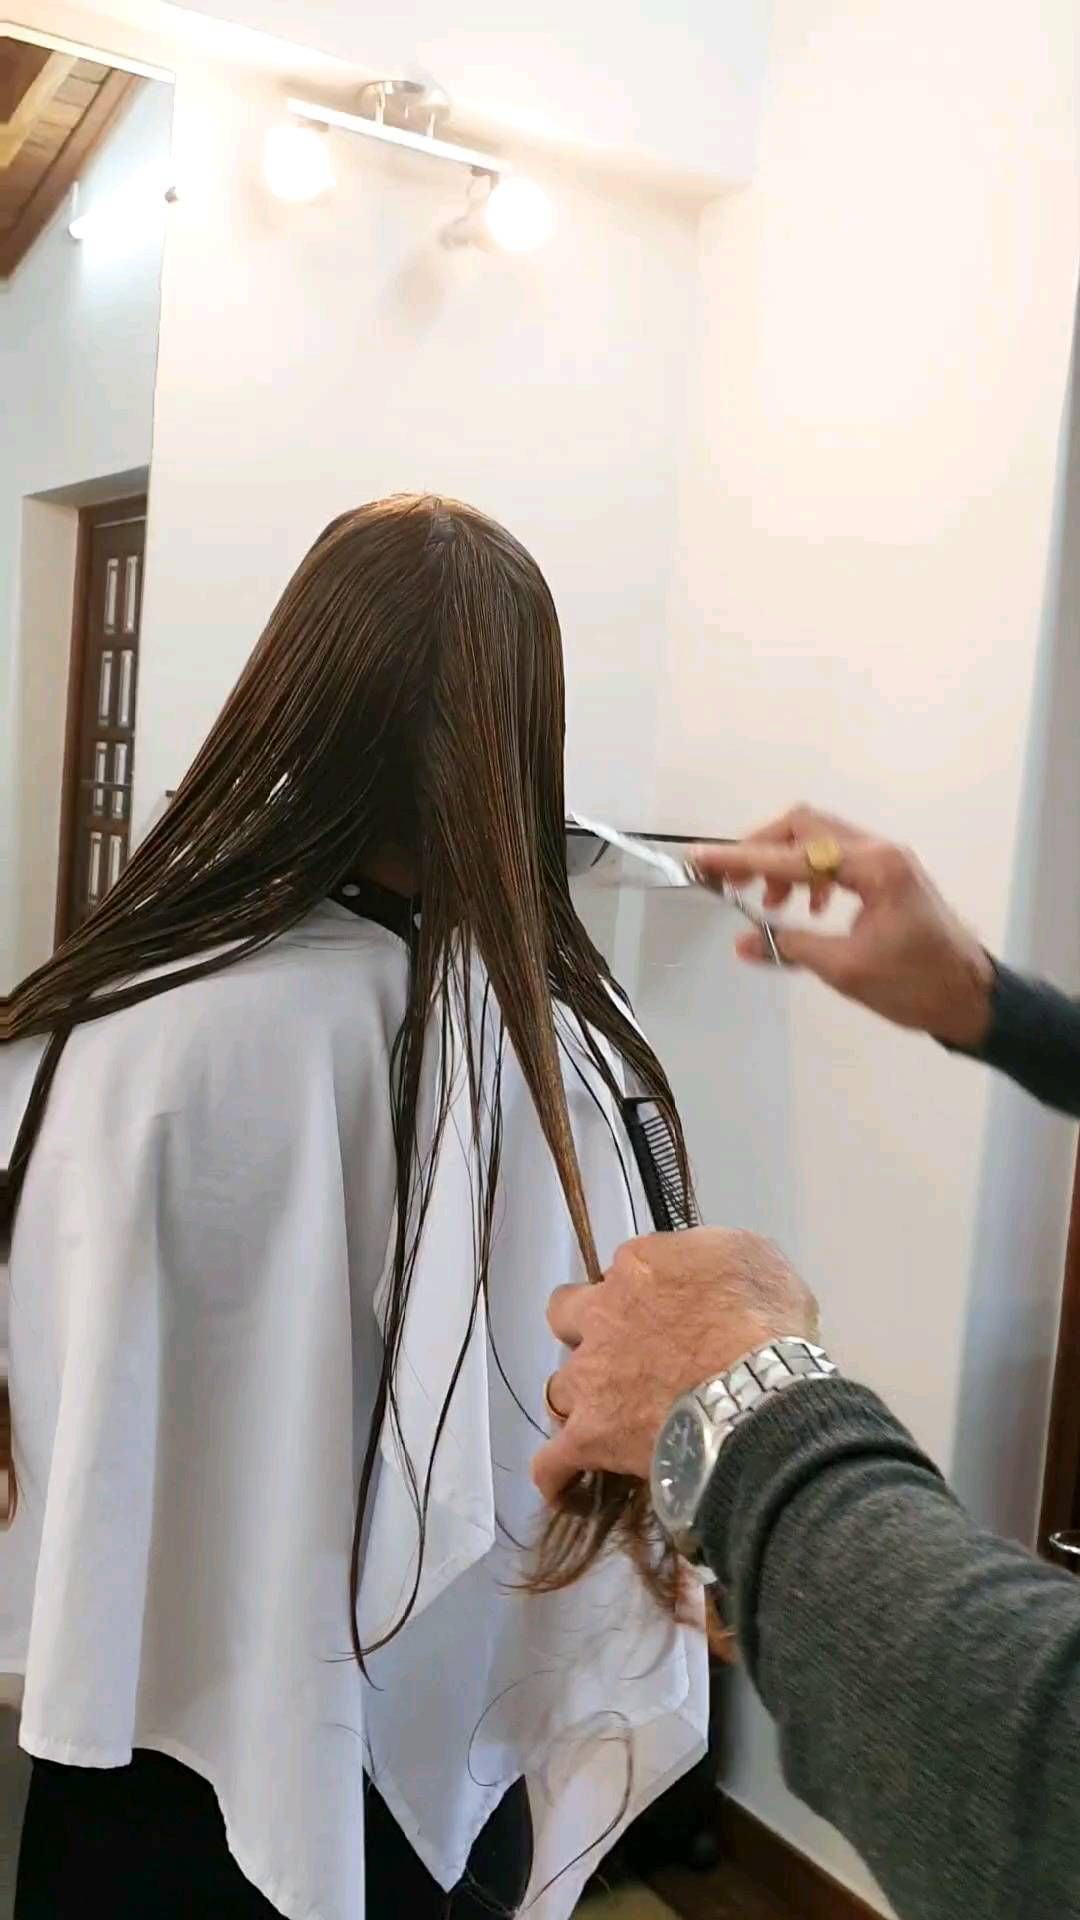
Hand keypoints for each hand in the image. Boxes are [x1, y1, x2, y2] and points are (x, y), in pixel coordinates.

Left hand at [533, 1228, 816, 1505]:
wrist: (758, 1393)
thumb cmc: (766, 1322)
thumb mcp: (754, 1257)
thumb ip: (713, 1256)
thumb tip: (702, 1272)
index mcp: (639, 1267)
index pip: (622, 1270)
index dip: (642, 1292)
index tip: (666, 1312)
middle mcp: (601, 1315)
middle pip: (566, 1318)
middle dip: (586, 1334)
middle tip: (623, 1357)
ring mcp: (589, 1378)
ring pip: (559, 1387)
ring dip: (579, 1401)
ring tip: (605, 1422)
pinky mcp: (588, 1437)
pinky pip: (551, 1462)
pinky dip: (556, 1474)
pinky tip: (565, 1485)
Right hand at [693, 805, 994, 1047]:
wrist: (971, 996)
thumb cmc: (915, 987)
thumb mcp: (846, 970)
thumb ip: (791, 947)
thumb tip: (742, 942)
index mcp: (874, 868)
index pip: (794, 856)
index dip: (743, 859)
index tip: (702, 860)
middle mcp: (880, 850)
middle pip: (805, 826)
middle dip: (760, 849)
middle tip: (729, 881)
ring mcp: (886, 859)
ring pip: (819, 839)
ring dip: (784, 863)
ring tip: (768, 904)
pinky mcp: (888, 873)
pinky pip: (836, 856)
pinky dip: (808, 874)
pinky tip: (806, 909)